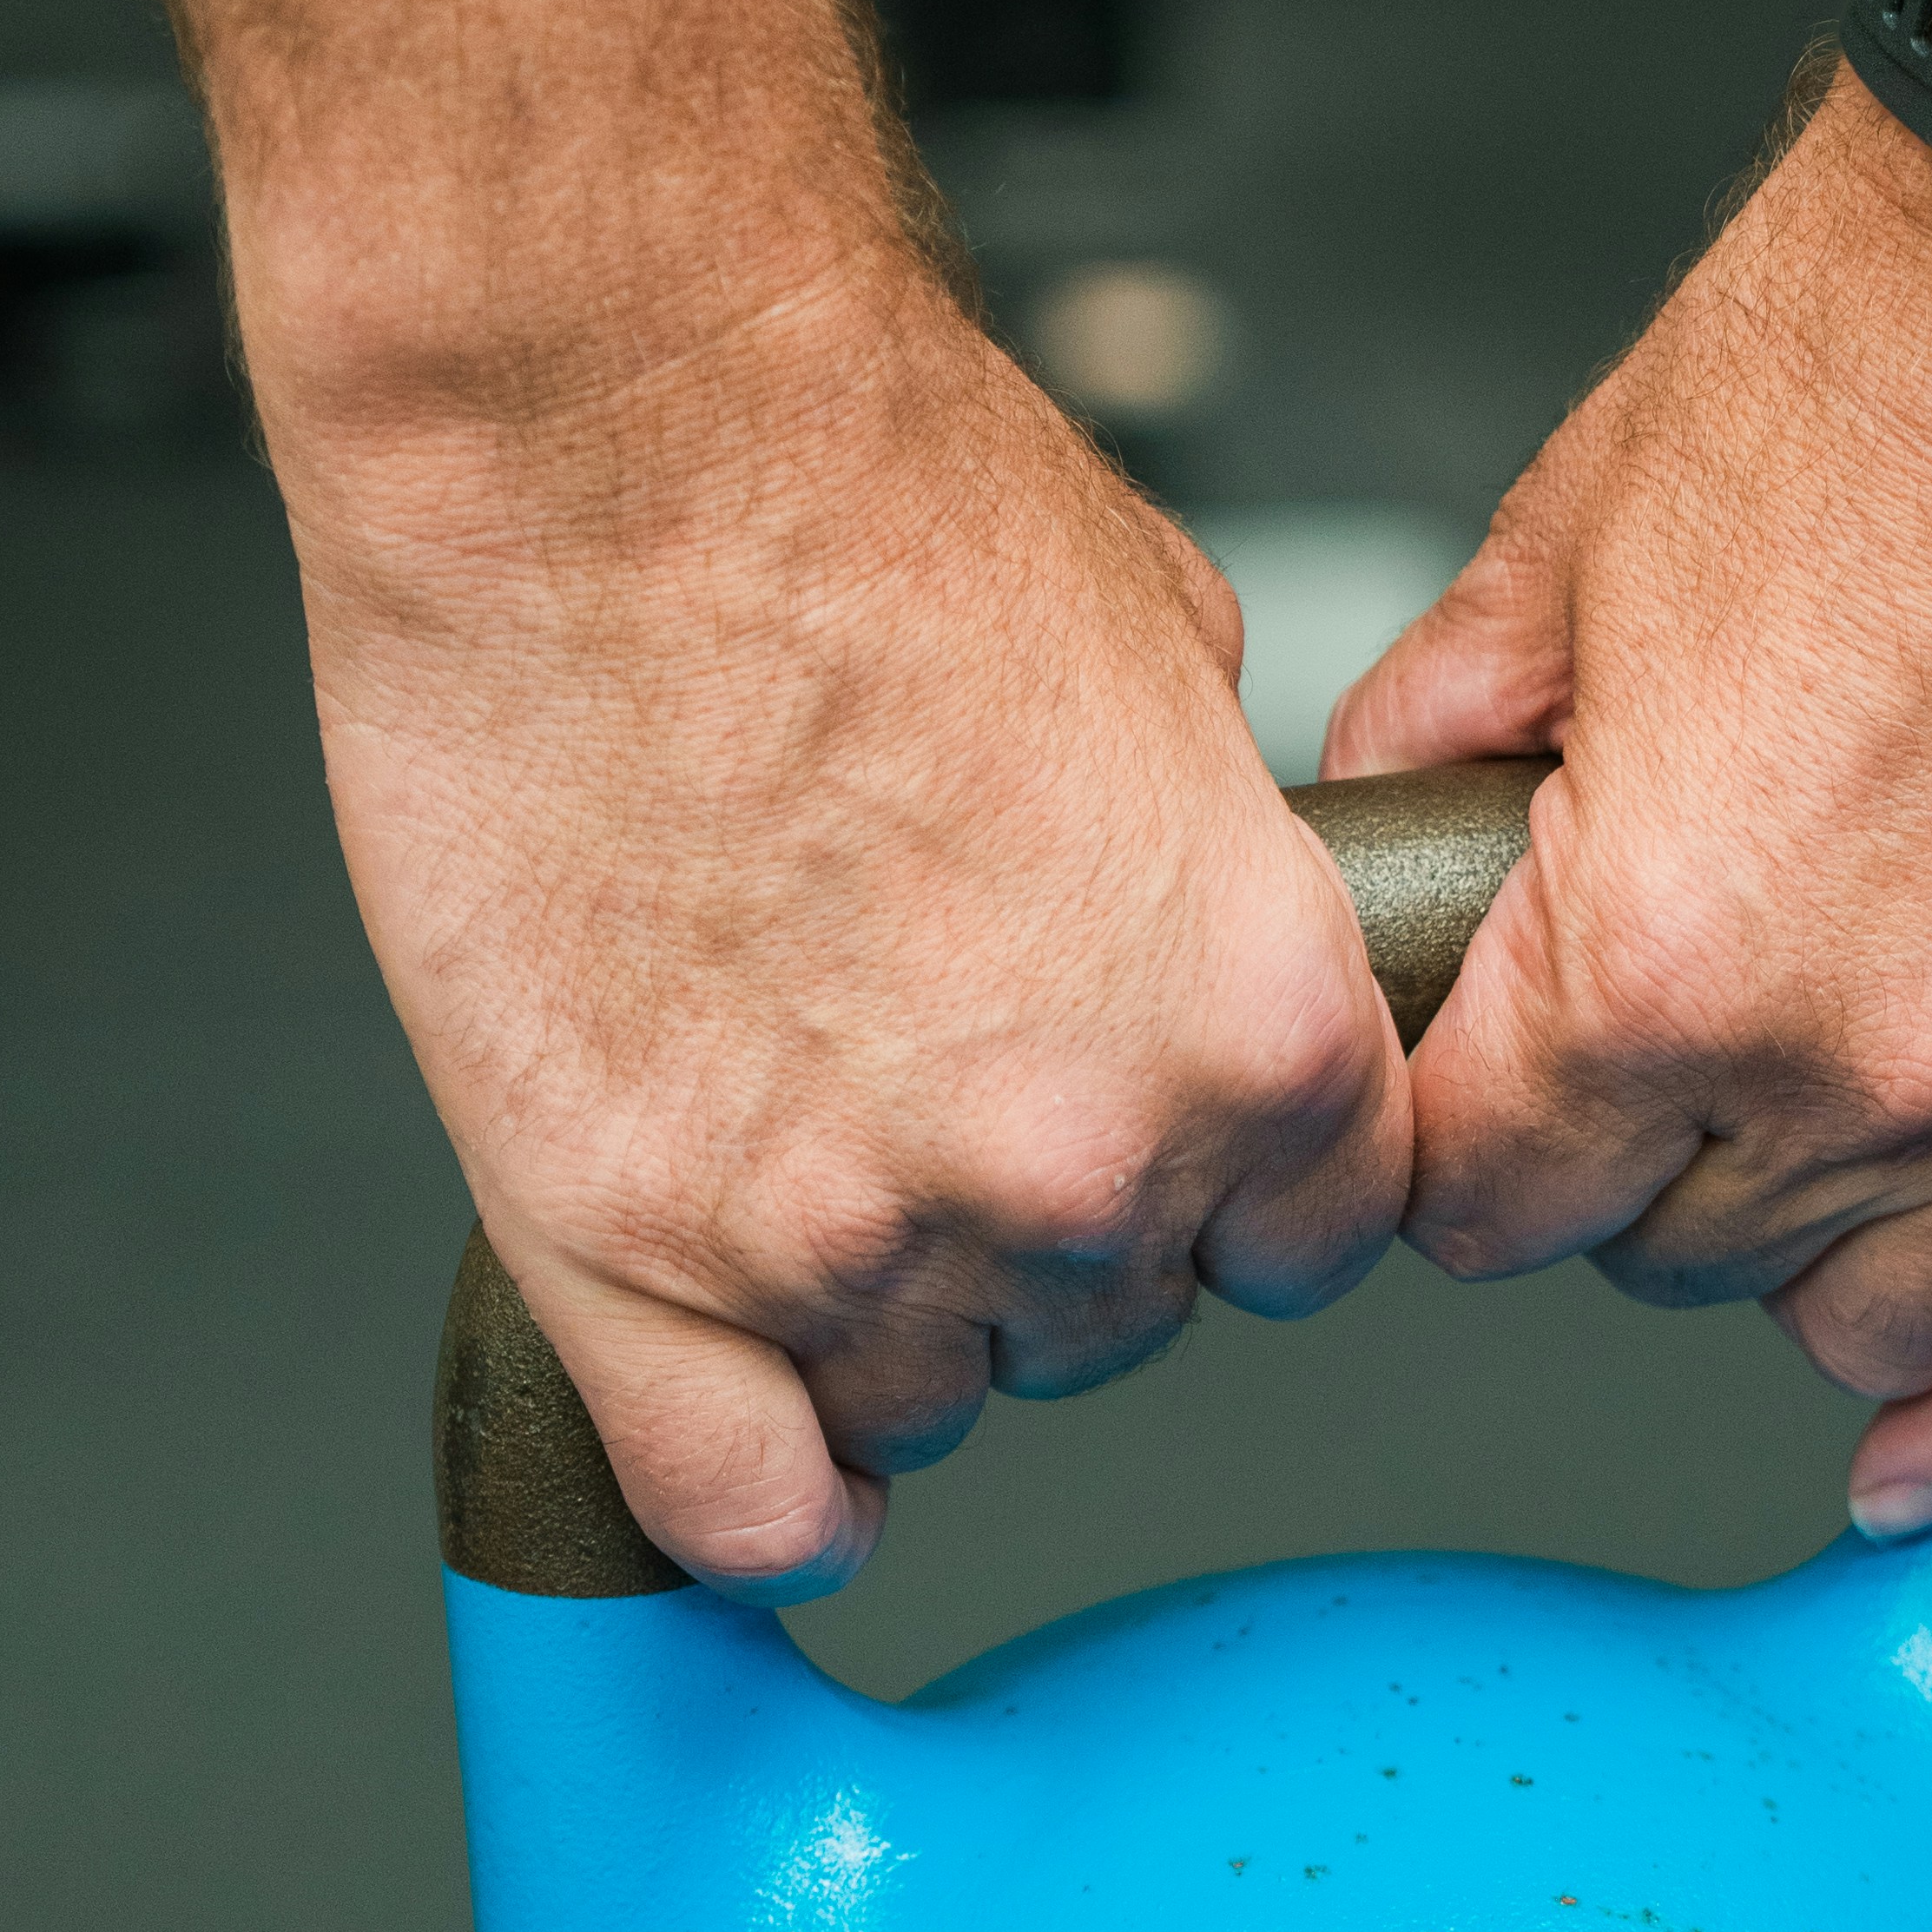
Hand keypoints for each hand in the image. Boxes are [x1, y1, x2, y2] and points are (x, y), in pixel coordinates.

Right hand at [283, 252, 1407, 1590]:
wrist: (616, 433)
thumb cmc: (877, 489)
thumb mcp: (1174, 667)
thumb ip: (1208, 871)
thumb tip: (1196, 932)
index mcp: (1259, 1023)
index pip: (1315, 1242)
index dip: (1233, 1186)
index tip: (1159, 1140)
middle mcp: (1083, 1162)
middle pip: (1119, 1322)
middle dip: (1054, 1223)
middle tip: (947, 1083)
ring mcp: (847, 1228)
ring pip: (926, 1400)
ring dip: (891, 1318)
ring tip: (816, 1158)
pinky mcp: (629, 1247)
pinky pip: (731, 1498)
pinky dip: (755, 1492)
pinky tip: (758, 1432)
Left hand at [1323, 76, 1931, 1528]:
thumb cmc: (1867, 371)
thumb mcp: (1556, 546)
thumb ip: (1438, 742)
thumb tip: (1372, 841)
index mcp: (1657, 957)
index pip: (1481, 1203)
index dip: (1455, 1133)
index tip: (1476, 1074)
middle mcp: (1859, 1061)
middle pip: (1665, 1263)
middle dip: (1626, 1160)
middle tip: (1643, 1022)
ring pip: (1872, 1319)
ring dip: (1803, 1248)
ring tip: (1787, 1121)